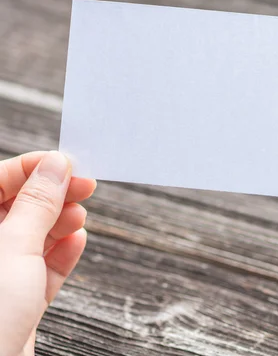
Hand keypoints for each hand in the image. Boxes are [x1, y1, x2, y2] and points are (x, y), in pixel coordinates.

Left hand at [0, 151, 95, 355]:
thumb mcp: (14, 246)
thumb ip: (37, 204)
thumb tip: (56, 167)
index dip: (33, 168)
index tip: (66, 163)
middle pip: (18, 206)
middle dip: (53, 195)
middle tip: (85, 186)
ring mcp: (0, 275)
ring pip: (33, 236)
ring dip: (61, 223)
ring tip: (81, 216)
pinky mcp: (17, 299)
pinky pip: (42, 267)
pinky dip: (62, 252)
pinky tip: (77, 240)